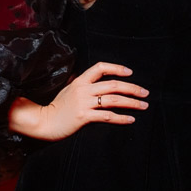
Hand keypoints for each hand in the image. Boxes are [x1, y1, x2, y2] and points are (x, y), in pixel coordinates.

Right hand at [7, 62, 148, 141]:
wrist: (44, 122)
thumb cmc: (57, 107)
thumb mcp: (68, 89)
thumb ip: (80, 82)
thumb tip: (92, 76)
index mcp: (80, 81)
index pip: (101, 67)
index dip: (117, 68)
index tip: (130, 72)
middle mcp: (83, 89)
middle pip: (113, 85)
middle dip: (133, 88)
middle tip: (145, 93)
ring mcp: (83, 103)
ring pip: (113, 100)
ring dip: (132, 103)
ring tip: (143, 106)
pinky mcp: (83, 117)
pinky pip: (107, 116)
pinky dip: (121, 117)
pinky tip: (131, 119)